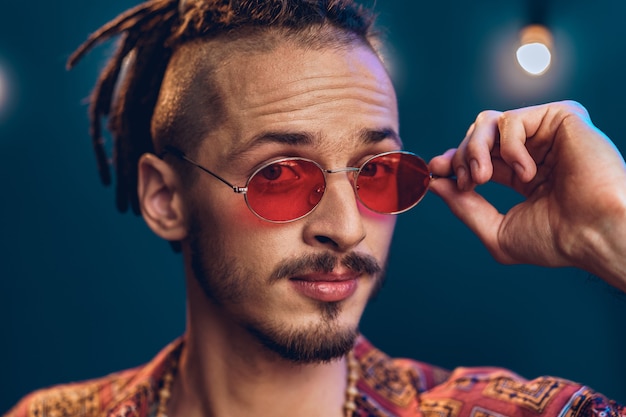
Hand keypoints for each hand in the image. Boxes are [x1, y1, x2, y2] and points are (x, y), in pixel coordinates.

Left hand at [429, 101, 625, 290]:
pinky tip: (528, 172)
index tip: (436, 170)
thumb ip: (464, 207)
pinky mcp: (562, 116)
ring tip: (482, 178)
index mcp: (524, 174)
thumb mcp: (496, 230)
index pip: (479, 157)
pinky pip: (512, 119)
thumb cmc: (555, 240)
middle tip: (468, 182)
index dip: (454, 160)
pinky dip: (509, 147)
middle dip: (462, 157)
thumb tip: (434, 183)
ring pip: (488, 122)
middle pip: (478, 135)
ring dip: (475, 150)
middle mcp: (535, 151)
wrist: (595, 234)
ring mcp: (548, 133)